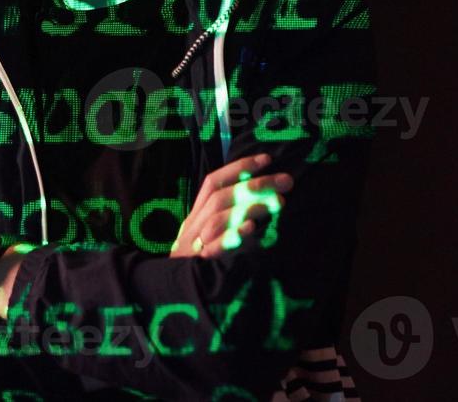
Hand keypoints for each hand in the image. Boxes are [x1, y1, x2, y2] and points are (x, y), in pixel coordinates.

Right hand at [169, 153, 291, 257]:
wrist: (170, 298)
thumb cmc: (194, 266)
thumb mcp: (204, 238)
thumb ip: (224, 219)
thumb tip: (258, 201)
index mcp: (194, 217)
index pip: (213, 182)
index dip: (238, 168)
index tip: (267, 159)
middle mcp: (192, 227)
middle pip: (221, 197)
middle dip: (256, 184)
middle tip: (287, 180)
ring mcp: (193, 247)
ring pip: (219, 219)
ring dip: (250, 206)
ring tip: (279, 202)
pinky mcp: (197, 268)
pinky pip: (213, 249)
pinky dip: (231, 237)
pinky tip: (250, 229)